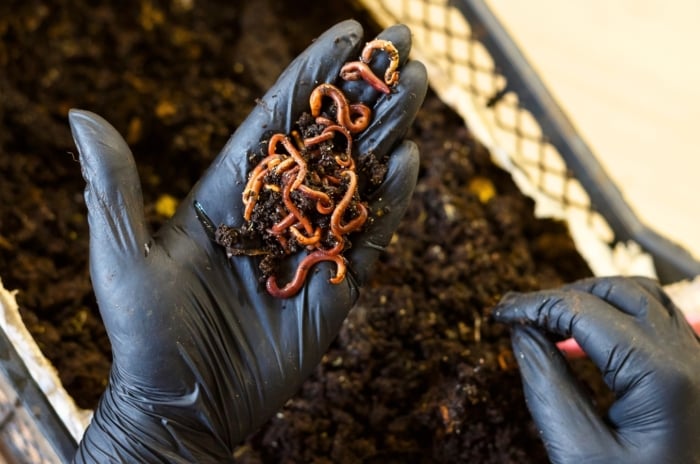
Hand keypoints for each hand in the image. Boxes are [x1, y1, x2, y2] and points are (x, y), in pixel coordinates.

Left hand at [69, 20, 426, 462]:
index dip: (312, 74)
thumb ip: (116, 186)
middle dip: (365, 91)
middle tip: (401, 46)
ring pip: (358, 177)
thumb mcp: (122, 257)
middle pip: (329, 138)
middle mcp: (276, 210)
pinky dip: (392, 199)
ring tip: (416, 86)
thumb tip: (82, 116)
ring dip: (388, 131)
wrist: (185, 404)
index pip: (277, 119)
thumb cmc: (145, 334)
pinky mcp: (335, 283)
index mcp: (230, 193)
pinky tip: (412, 160)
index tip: (347, 33)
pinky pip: (370, 235)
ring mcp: (310, 244)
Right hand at [493, 276, 699, 463]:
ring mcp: (698, 363)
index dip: (534, 305)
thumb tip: (522, 333)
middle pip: (618, 291)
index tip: (499, 313)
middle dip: (562, 295)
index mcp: (660, 376)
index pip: (583, 312)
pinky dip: (616, 317)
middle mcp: (689, 358)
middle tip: (521, 313)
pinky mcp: (695, 375)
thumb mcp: (579, 452)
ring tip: (550, 320)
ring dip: (592, 300)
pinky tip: (585, 342)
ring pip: (642, 298)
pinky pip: (657, 323)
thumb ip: (546, 385)